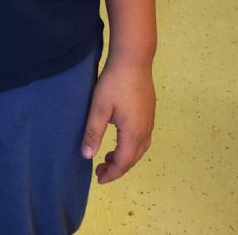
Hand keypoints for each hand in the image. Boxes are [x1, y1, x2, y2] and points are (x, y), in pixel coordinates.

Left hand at [80, 57, 154, 183]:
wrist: (134, 59)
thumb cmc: (114, 82)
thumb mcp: (99, 107)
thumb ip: (93, 132)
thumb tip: (87, 156)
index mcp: (133, 133)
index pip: (123, 162)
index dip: (111, 173)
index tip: (98, 178)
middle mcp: (145, 130)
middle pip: (133, 158)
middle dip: (117, 167)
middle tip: (100, 169)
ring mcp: (150, 121)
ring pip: (140, 149)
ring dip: (126, 157)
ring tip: (109, 157)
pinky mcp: (149, 112)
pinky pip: (143, 138)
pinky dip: (132, 146)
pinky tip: (121, 138)